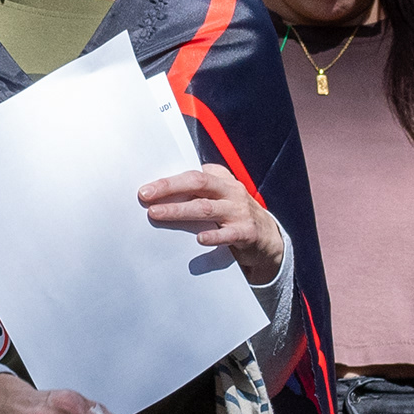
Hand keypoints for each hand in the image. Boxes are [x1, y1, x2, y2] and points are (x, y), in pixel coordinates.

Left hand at [137, 164, 283, 283]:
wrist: (267, 238)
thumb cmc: (234, 215)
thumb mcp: (220, 197)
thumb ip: (198, 193)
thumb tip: (160, 195)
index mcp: (222, 179)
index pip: (192, 174)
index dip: (168, 180)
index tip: (146, 189)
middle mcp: (231, 191)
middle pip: (198, 183)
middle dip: (169, 188)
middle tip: (145, 196)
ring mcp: (239, 211)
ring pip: (206, 208)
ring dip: (179, 211)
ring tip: (157, 214)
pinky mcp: (247, 232)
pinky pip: (228, 234)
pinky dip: (213, 236)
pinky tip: (199, 239)